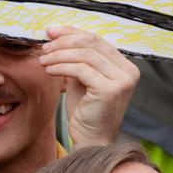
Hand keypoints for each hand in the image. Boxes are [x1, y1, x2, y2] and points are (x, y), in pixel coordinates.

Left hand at [38, 26, 139, 146]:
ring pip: (85, 55)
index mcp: (125, 65)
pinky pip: (81, 70)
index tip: (51, 31)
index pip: (97, 39)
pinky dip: (62, 67)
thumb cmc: (86, 111)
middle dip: (65, 41)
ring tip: (43, 60)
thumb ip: (78, 58)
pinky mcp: (110, 90)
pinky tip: (49, 70)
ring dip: (60, 55)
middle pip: (93, 43)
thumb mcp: (82, 78)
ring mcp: (122, 81)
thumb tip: (57, 33)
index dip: (73, 32)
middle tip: (45, 46)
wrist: (91, 140)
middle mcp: (128, 71)